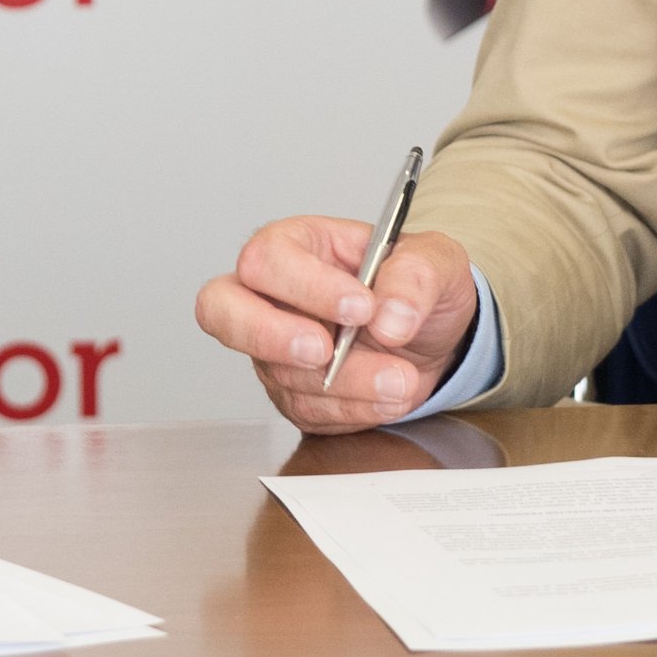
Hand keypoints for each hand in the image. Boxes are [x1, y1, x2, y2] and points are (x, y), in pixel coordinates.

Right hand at [196, 216, 479, 434]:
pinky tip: (388, 397)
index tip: (363, 308)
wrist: (430, 337)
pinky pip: (304, 411)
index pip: (270, 259)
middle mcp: (271, 295)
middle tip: (324, 352)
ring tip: (402, 380)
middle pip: (220, 310)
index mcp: (297, 245)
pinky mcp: (291, 392)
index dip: (308, 286)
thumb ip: (417, 277)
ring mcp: (273, 348)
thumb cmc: (417, 286)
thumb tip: (391, 316)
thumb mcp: (436, 262)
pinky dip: (351, 410)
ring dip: (345, 384)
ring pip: (278, 373)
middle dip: (270, 336)